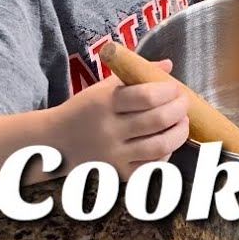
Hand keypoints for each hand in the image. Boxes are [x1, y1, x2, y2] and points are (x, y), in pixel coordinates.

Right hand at [50, 58, 188, 176]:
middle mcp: (109, 130)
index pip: (146, 96)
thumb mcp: (103, 88)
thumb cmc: (84, 110)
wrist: (55, 143)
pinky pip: (152, 166)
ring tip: (182, 122)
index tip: (175, 88)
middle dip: (179, 109)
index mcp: (105, 103)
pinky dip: (166, 153)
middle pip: (157, 120)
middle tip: (184, 103)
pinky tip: (168, 141)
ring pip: (159, 146)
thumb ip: (134, 75)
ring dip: (179, 132)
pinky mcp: (119, 174)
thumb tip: (167, 65)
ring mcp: (114, 155)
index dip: (168, 91)